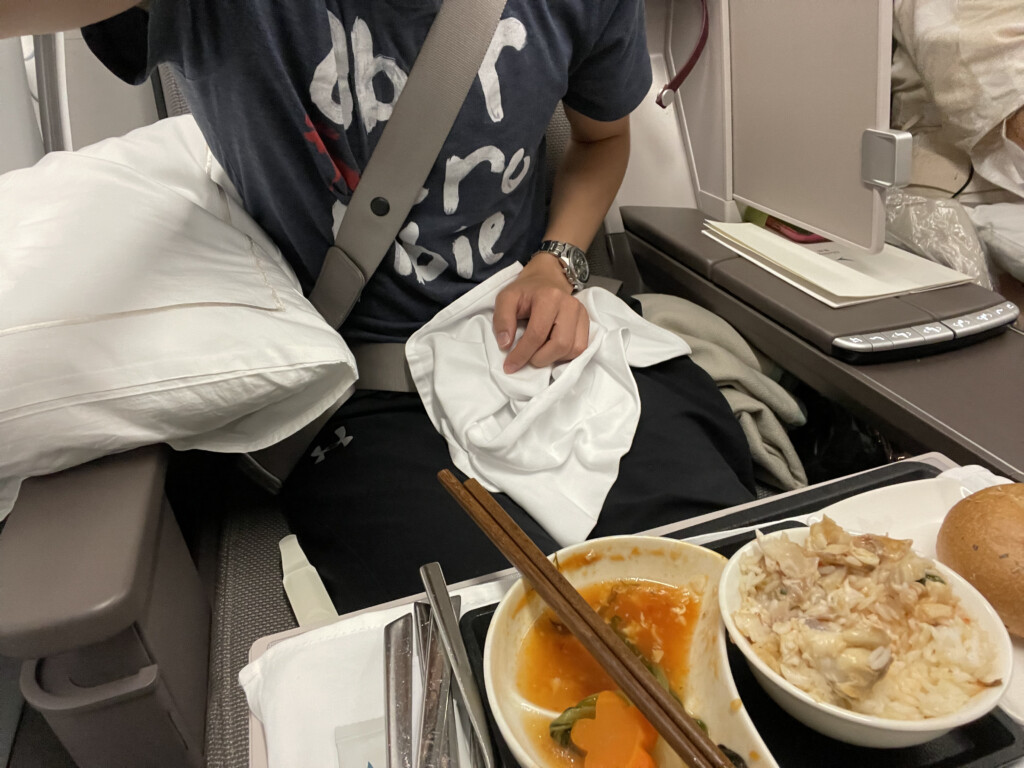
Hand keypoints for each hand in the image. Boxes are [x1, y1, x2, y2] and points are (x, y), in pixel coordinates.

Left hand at [493, 252, 589, 373]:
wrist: (547, 279)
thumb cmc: (526, 292)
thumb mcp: (506, 299)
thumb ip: (502, 319)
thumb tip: (506, 345)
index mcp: (549, 297)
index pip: (537, 334)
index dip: (522, 354)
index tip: (510, 366)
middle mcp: (570, 305)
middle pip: (560, 344)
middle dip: (540, 359)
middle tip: (527, 358)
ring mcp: (582, 314)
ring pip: (573, 349)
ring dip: (553, 358)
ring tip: (539, 352)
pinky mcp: (587, 322)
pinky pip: (581, 348)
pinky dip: (565, 356)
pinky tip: (551, 350)